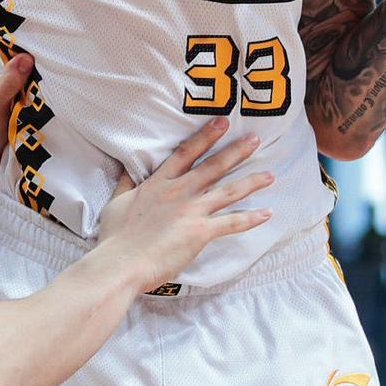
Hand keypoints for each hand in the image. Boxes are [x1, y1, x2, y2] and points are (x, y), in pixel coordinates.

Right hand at [95, 118, 273, 291]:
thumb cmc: (115, 237)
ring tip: (270, 175)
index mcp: (158, 183)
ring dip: (251, 182)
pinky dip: (251, 218)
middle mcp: (179, 192)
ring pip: (228, 191)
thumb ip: (127, 183)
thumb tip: (127, 167)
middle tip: (255, 139)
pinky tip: (267, 213)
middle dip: (236, 151)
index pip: (186, 153)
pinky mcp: (201, 232)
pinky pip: (232, 223)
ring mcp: (191, 210)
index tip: (222, 123)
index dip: (206, 136)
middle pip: (213, 166)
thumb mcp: (117, 202)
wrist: (121, 262)